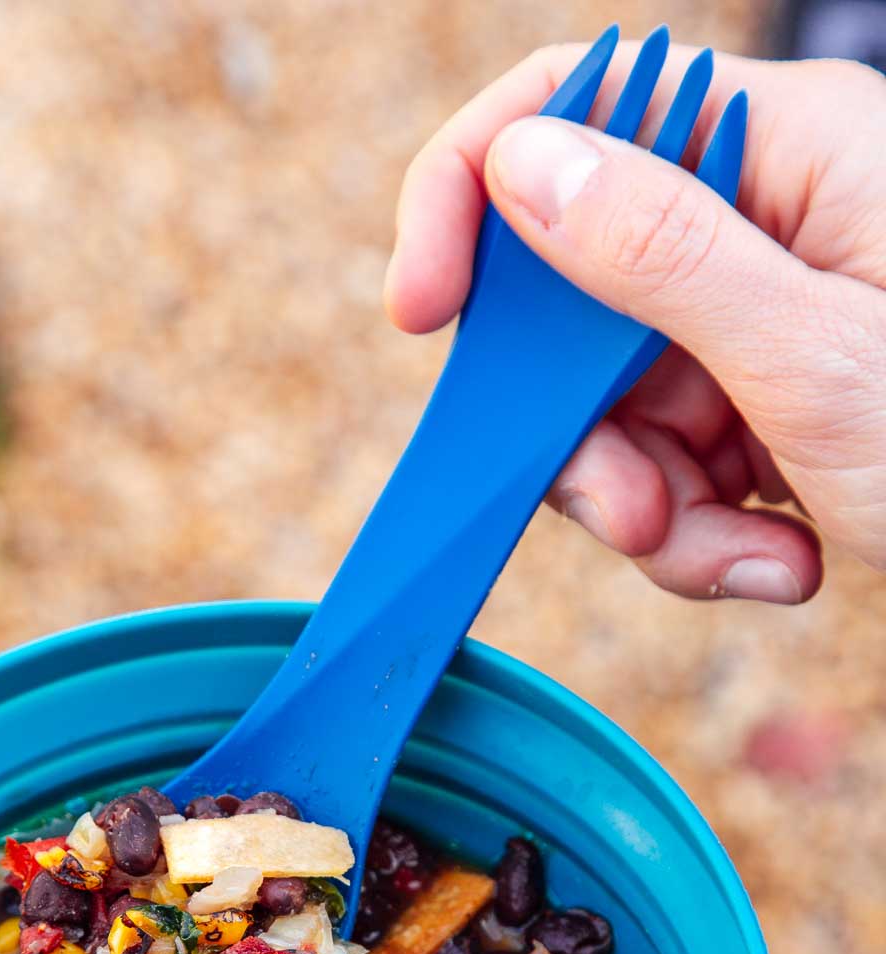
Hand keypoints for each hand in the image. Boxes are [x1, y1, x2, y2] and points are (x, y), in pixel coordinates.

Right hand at [387, 45, 885, 602]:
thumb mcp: (817, 357)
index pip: (577, 107)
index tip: (422, 312)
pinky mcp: (773, 403)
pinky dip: (709, 534)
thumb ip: (660, 255)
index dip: (471, 195)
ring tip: (758, 558)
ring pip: (617, 408)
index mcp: (789, 153)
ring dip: (660, 514)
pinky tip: (789, 560)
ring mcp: (767, 318)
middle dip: (589, 436)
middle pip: (578, 301)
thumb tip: (522, 165)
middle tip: (639, 517)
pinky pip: (676, 463)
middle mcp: (768, 222)